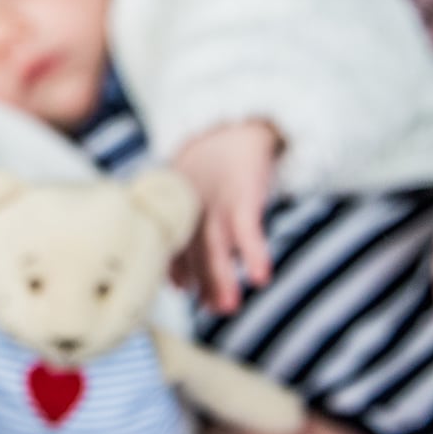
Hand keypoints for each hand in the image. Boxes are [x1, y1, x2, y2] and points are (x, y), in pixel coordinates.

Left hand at [172, 120, 281, 313]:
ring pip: (215, 247)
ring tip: (228, 305)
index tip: (179, 288)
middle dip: (201, 282)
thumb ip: (183, 228)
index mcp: (177, 209)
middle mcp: (192, 209)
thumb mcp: (188, 189)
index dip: (173, 267)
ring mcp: (216, 204)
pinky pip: (249, 230)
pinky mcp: (243, 196)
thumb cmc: (209, 166)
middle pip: (192, 251)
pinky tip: (262, 276)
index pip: (170, 243)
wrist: (235, 125)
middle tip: (209, 308)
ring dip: (222, 278)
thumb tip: (180, 279)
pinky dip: (254, 253)